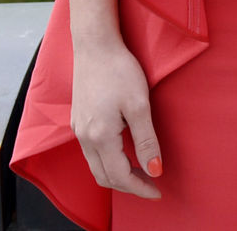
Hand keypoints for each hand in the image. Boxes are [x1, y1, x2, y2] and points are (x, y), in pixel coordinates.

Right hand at [70, 38, 162, 199]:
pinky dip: (107, 161)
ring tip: (140, 170)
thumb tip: (155, 170)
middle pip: (104, 177)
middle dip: (128, 186)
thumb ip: (146, 140)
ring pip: (95, 166)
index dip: (140, 188)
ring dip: (117, 174)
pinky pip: (91, 152)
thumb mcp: (139, 105)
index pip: (120, 176)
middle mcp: (84, 137)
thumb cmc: (119, 70)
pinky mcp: (78, 120)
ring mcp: (78, 129)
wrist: (94, 45)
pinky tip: (123, 151)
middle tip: (151, 184)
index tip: (158, 192)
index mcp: (99, 136)